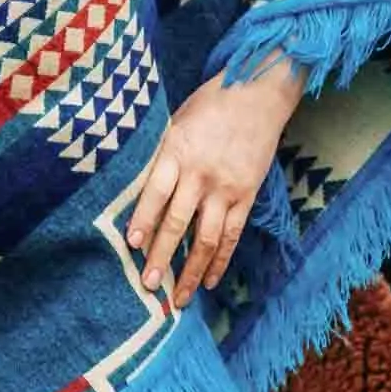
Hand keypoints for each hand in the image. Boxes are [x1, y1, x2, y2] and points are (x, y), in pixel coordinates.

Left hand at [126, 60, 304, 304]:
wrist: (259, 92)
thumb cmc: (211, 103)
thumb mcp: (176, 121)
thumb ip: (160, 155)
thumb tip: (133, 189)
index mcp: (178, 150)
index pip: (156, 191)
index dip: (143, 219)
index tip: (131, 244)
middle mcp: (201, 173)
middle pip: (178, 221)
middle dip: (161, 257)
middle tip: (148, 285)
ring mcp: (226, 187)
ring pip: (206, 238)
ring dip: (190, 271)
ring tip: (176, 299)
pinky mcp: (246, 195)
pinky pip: (232, 235)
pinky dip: (220, 262)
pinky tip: (209, 282)